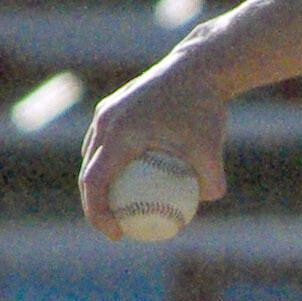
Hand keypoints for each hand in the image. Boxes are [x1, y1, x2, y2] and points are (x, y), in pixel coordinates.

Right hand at [78, 64, 229, 239]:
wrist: (201, 66)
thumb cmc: (205, 108)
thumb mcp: (212, 149)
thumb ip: (211, 182)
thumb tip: (204, 205)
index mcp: (118, 133)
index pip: (93, 182)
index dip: (97, 212)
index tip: (116, 234)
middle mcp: (106, 121)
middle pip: (89, 170)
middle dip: (96, 203)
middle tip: (118, 226)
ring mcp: (109, 111)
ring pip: (94, 154)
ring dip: (100, 181)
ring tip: (121, 205)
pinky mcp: (117, 104)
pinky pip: (106, 140)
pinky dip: (111, 161)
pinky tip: (132, 176)